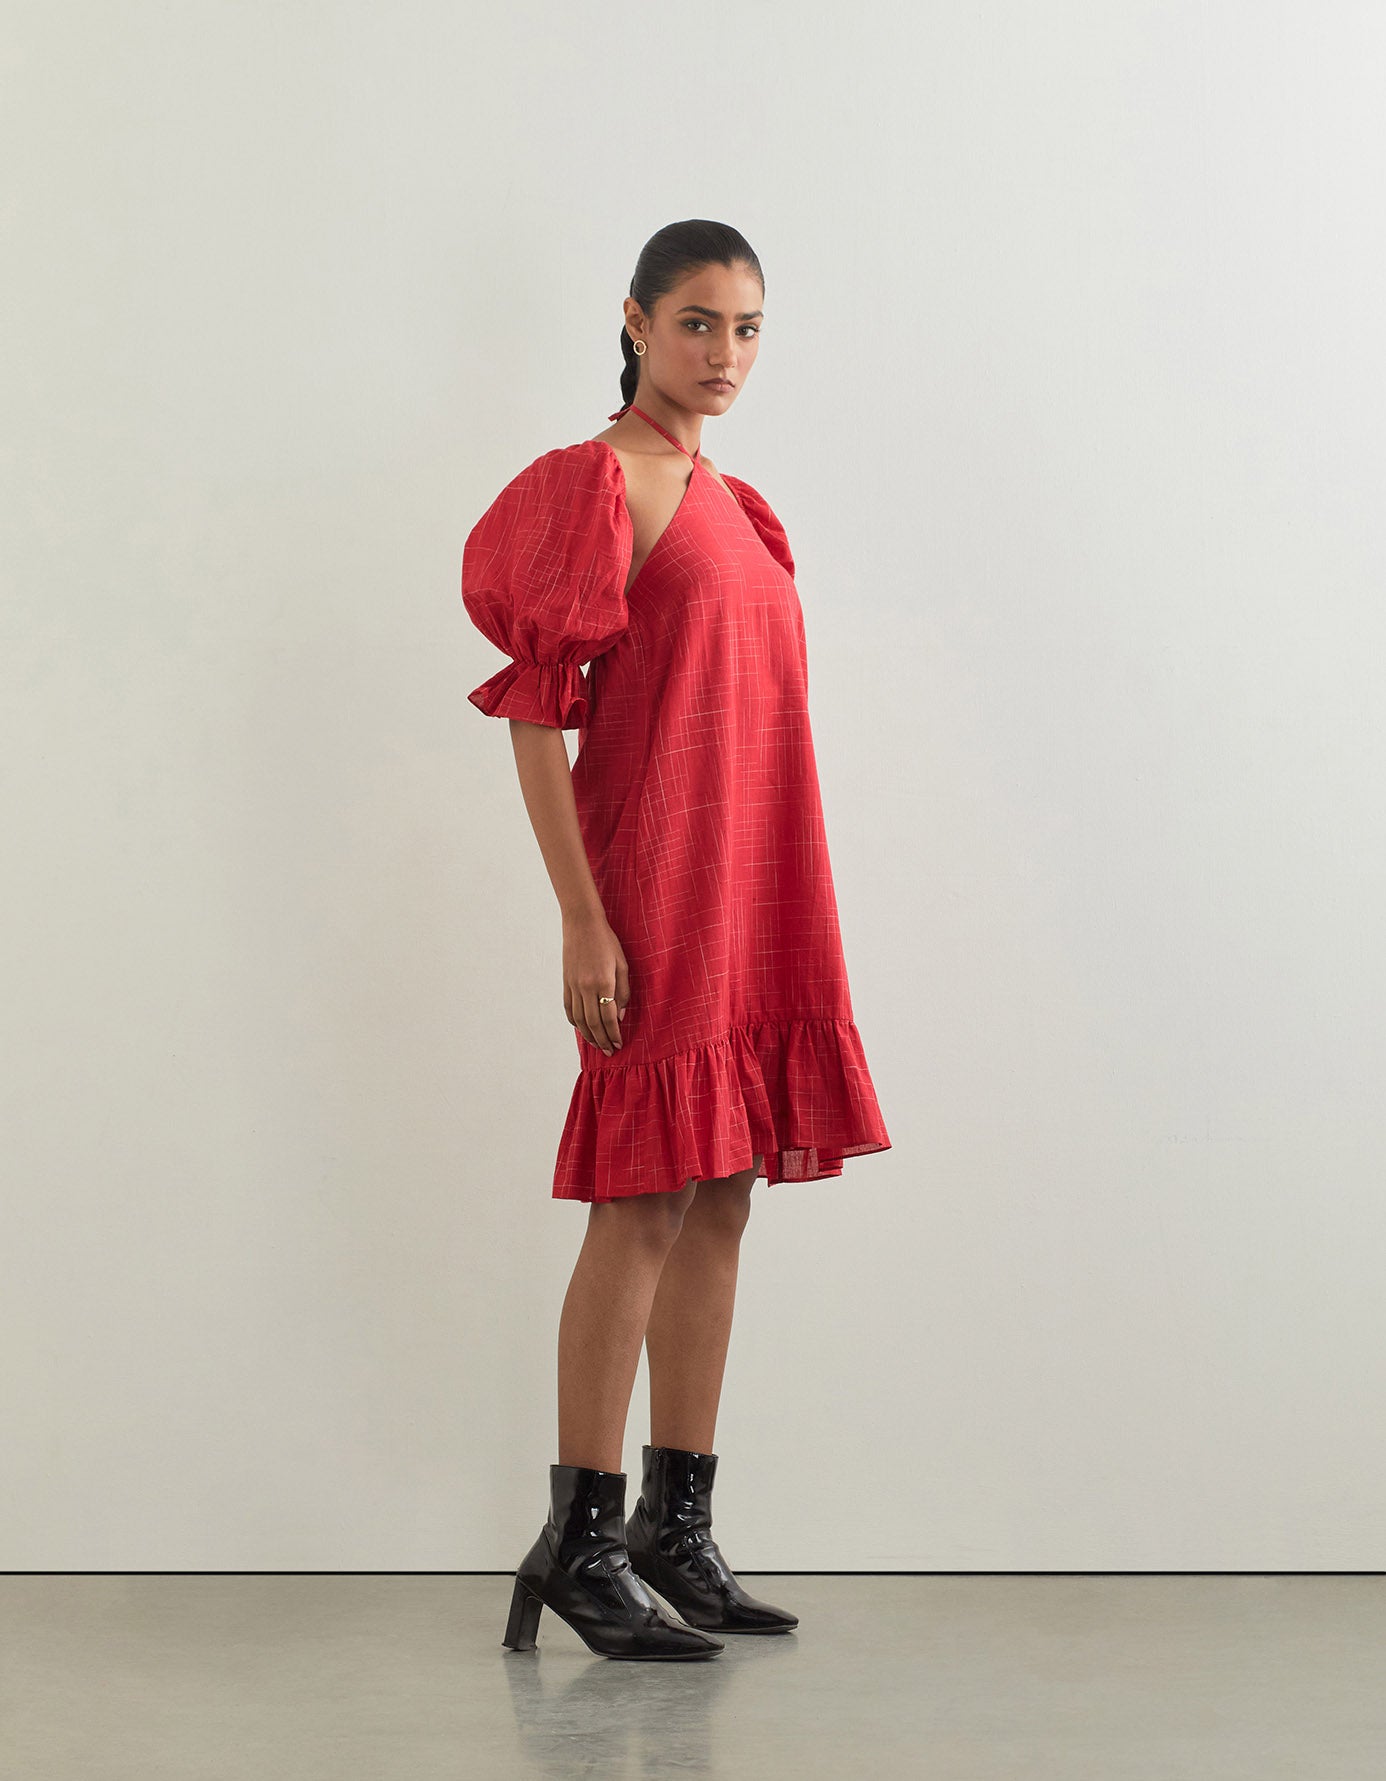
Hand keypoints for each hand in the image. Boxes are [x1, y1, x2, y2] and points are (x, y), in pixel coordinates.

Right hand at [562, 910, 629, 1054]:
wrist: (582, 923)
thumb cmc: (607, 941)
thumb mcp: (622, 964)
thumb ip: (623, 991)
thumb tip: (620, 1015)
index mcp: (603, 982)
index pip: (608, 1017)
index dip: (613, 1033)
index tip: (619, 1044)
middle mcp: (586, 987)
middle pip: (593, 1022)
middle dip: (602, 1040)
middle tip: (609, 1051)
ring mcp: (573, 985)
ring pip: (579, 1019)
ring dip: (588, 1035)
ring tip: (597, 1045)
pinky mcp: (565, 982)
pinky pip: (568, 1008)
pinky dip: (575, 1022)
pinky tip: (582, 1029)